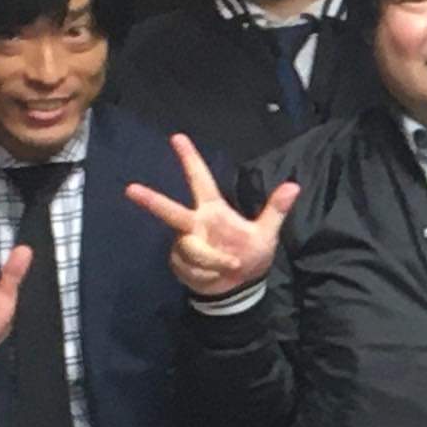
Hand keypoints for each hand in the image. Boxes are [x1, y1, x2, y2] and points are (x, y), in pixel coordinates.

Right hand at [125, 134, 298, 297]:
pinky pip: (190, 267)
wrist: (238, 289)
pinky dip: (206, 275)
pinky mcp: (178, 262)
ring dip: (212, 262)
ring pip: (191, 249)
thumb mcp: (266, 233)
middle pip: (170, 210)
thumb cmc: (251, 255)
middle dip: (151, 200)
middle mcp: (194, 223)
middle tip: (131, 189)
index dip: (190, 159)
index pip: (200, 180)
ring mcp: (183, 243)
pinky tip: (213, 277)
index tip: (177, 137)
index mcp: (213, 210)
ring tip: (228, 267)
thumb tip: (294, 185)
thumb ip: (276, 210)